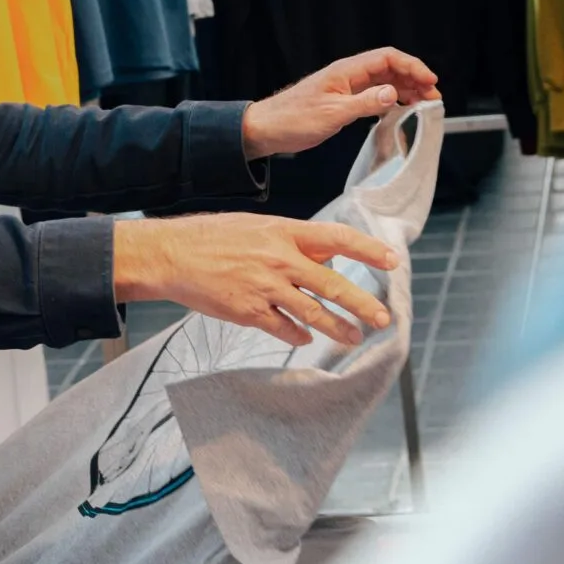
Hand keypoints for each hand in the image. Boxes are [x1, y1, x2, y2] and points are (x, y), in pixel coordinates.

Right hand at [114, 215, 397, 349]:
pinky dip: (298, 335)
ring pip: (312, 312)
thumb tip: (324, 253)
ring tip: (355, 337)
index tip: (392, 261)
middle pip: (332, 284)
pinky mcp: (248, 311)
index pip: (337, 238)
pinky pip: (283, 328)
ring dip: (338, 327)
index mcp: (282, 231)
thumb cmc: (210, 236)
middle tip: (383, 317)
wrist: (170, 254)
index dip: (368, 251)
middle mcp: (279, 259)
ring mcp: (264, 287)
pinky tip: (305, 338)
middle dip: (362, 303)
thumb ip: (290, 240)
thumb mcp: (255, 226)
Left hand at [240, 49, 439, 160]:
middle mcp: (348, 75)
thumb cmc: (292, 119)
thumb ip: (364, 103)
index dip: (412, 66)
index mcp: (345, 71)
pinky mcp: (342, 101)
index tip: (430, 81)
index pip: (387, 58)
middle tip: (432, 97)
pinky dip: (390, 100)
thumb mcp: (332, 114)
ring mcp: (345, 87)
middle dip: (414, 79)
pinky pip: (373, 95)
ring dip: (405, 90)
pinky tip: (400, 110)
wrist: (266, 129)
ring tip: (422, 104)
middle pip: (389, 68)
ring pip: (383, 82)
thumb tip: (394, 93)